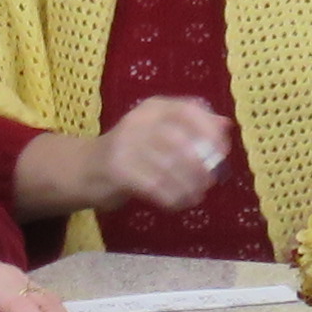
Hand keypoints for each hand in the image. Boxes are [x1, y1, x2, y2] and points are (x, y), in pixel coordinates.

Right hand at [85, 97, 233, 213]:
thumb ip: (191, 126)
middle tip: (209, 181)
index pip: (187, 110)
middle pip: (179, 142)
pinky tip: (179, 203)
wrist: (86, 168)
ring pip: (168, 168)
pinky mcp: (117, 171)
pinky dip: (172, 198)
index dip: (209, 131)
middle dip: (200, 165)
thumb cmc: (132, 151)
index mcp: (153, 108)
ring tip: (195, 195)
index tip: (222, 151)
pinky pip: (154, 187)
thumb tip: (225, 124)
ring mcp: (125, 145)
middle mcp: (138, 121)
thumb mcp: (159, 131)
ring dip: (188, 186)